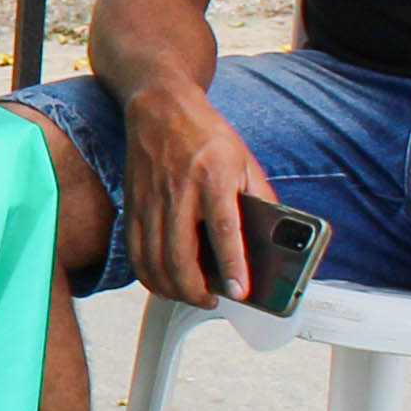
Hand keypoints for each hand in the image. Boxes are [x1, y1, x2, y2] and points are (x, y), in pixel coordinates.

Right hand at [118, 83, 273, 306]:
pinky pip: (136, 252)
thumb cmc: (205, 134)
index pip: (223, 230)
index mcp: (214, 177)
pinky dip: (148, 276)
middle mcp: (179, 191)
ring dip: (174, 289)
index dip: (233, 266)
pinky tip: (164, 283)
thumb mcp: (245, 161)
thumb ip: (261, 197)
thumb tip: (276, 235)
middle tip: (213, 300)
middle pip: (181, 256)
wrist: (159, 109)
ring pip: (155, 261)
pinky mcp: (134, 207)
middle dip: (196, 290)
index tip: (240, 291)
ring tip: (192, 296)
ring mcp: (152, 201)